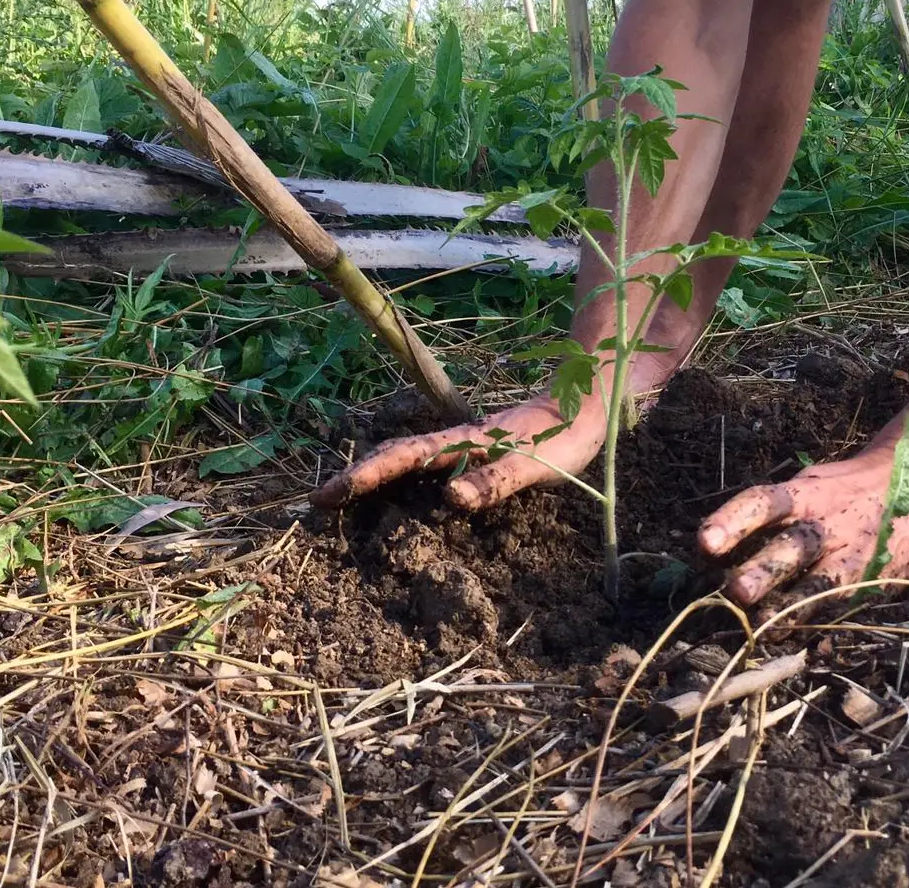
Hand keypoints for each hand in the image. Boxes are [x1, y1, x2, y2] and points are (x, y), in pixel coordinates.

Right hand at [312, 395, 606, 511]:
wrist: (589, 407)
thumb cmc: (566, 439)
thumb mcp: (535, 465)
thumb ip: (496, 480)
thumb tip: (450, 498)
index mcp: (465, 443)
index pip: (404, 458)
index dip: (365, 476)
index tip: (329, 495)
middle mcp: (458, 442)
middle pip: (395, 455)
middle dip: (356, 477)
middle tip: (318, 502)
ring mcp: (467, 446)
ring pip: (408, 457)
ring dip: (374, 475)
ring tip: (343, 497)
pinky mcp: (479, 453)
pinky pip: (428, 463)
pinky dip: (402, 475)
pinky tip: (399, 492)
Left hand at [695, 442, 908, 614]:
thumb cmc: (845, 489)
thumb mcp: (811, 486)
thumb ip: (771, 515)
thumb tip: (709, 552)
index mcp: (806, 495)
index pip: (764, 503)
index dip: (733, 521)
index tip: (705, 542)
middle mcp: (828, 525)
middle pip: (792, 547)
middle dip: (764, 571)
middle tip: (735, 592)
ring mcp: (853, 555)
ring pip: (820, 584)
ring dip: (791, 607)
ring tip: (763, 627)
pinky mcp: (874, 580)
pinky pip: (845, 607)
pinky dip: (821, 628)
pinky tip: (801, 645)